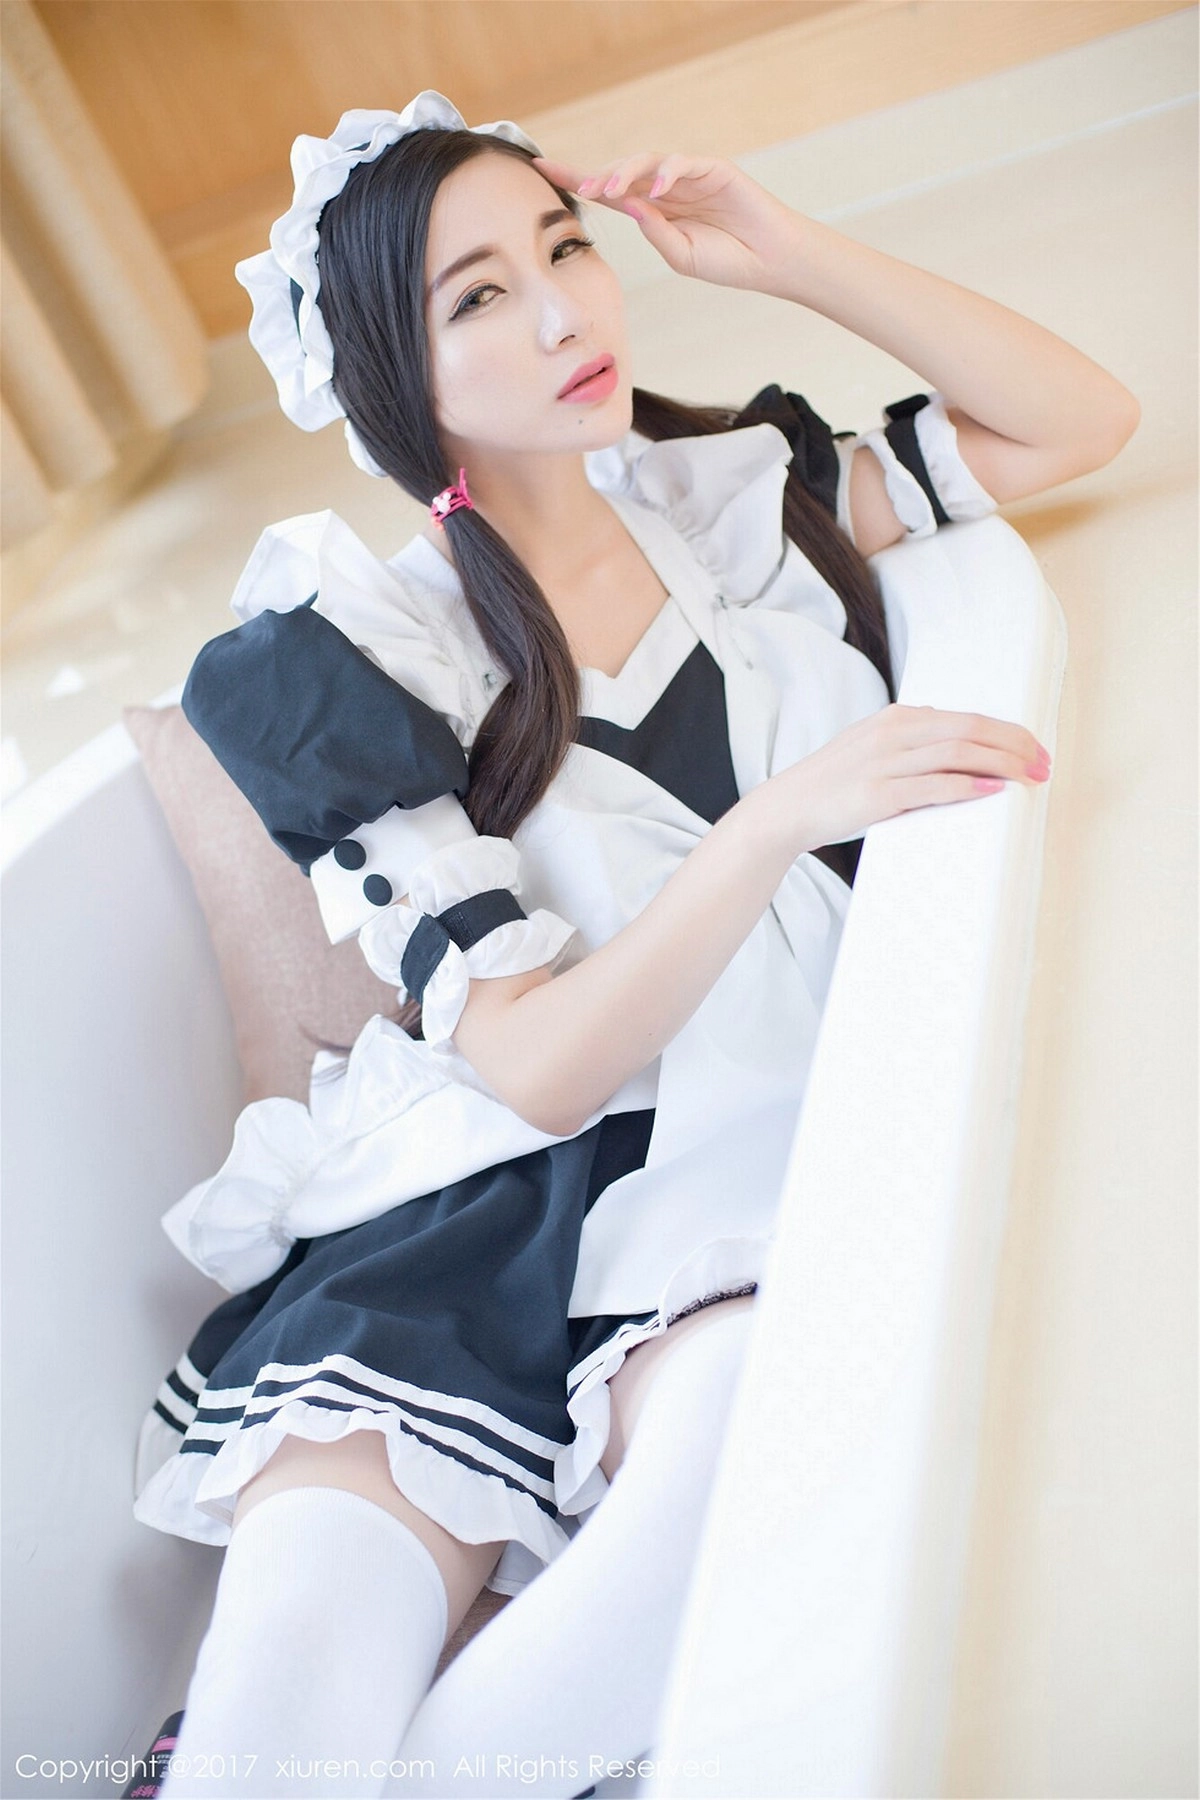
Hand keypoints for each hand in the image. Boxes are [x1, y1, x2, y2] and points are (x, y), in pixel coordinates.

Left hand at [530, 150, 800, 291]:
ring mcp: (687, 176)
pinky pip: (682, 163)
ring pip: (646, 162)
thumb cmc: (727, 261)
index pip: (608, 190)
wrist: (769, 261)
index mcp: (652, 210)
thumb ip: (655, 233)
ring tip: (611, 188)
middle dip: (595, 175)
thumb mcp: (680, 257)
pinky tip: (656, 189)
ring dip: (625, 171)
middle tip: (577, 185)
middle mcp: (665, 188)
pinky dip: (667, 173)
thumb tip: (630, 205)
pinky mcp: (712, 169)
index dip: (576, 178)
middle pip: (621, 171)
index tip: (541, 169)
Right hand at [750, 704, 1052, 856]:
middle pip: (970, 728)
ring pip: (957, 752)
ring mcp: (884, 762)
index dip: (1010, 732)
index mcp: (897, 718)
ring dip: (1002, 764)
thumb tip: (954, 744)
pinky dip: (967, 786)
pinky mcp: (877, 795)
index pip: (967, 718)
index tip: (1037, 751)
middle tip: (1046, 766)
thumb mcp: (873, 749)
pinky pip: (932, 786)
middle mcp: (893, 733)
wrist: (787, 808)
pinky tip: (993, 790)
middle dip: (1016, 745)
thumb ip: (911, 742)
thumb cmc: (834, 785)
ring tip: (1030, 779)